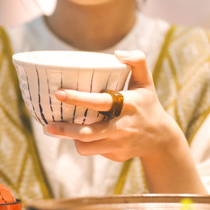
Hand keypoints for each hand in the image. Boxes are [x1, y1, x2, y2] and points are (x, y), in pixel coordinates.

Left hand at [45, 50, 183, 162]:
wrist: (161, 138)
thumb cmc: (147, 104)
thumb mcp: (146, 82)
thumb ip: (137, 61)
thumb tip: (118, 53)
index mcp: (128, 105)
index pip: (100, 102)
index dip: (78, 98)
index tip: (59, 93)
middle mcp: (122, 127)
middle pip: (88, 132)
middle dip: (65, 130)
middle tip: (48, 125)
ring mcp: (118, 144)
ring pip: (86, 146)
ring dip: (72, 139)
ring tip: (61, 129)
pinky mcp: (115, 155)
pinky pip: (92, 151)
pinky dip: (84, 144)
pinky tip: (82, 135)